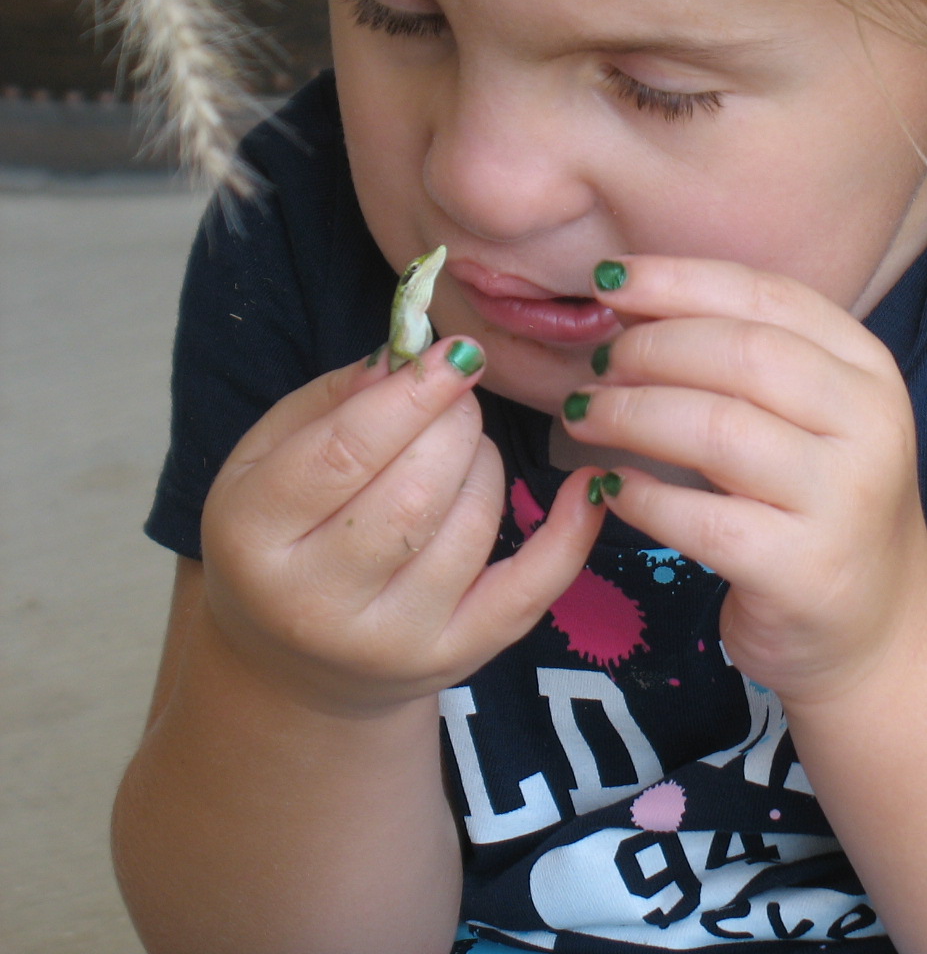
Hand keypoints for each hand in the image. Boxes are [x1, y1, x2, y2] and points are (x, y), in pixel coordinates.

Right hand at [200, 338, 602, 716]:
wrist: (292, 664)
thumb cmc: (284, 535)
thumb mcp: (269, 459)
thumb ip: (332, 401)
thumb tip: (409, 356)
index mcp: (252, 536)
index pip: (344, 453)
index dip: (412, 394)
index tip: (458, 352)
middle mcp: (315, 603)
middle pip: (416, 491)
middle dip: (455, 424)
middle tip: (457, 399)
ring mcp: (390, 640)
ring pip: (471, 525)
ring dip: (485, 464)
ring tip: (461, 451)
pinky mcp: (455, 658)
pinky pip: (530, 589)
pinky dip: (568, 533)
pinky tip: (584, 487)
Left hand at [563, 257, 926, 704]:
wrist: (881, 626)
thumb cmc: (822, 507)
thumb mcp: (815, 420)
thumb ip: (749, 363)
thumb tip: (632, 308)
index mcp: (870, 371)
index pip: (769, 298)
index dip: (680, 281)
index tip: (610, 283)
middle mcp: (870, 426)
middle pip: (741, 354)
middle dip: (651, 349)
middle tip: (596, 365)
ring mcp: (843, 499)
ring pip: (716, 430)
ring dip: (631, 414)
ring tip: (584, 416)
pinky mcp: (804, 569)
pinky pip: (700, 518)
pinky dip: (640, 495)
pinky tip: (609, 487)